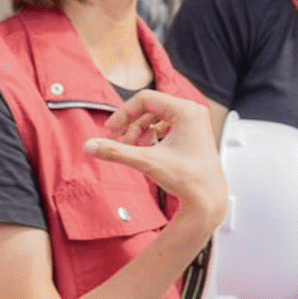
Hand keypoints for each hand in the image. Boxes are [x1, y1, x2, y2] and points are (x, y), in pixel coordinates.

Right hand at [87, 91, 226, 224]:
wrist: (208, 199)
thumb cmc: (189, 179)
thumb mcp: (147, 162)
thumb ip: (116, 152)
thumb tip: (90, 146)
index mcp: (186, 111)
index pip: (145, 99)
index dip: (123, 113)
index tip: (110, 130)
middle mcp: (192, 112)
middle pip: (150, 107)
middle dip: (130, 124)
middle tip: (116, 139)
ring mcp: (194, 122)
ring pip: (156, 117)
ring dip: (139, 130)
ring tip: (131, 147)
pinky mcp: (192, 133)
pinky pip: (165, 126)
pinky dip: (151, 136)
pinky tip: (144, 149)